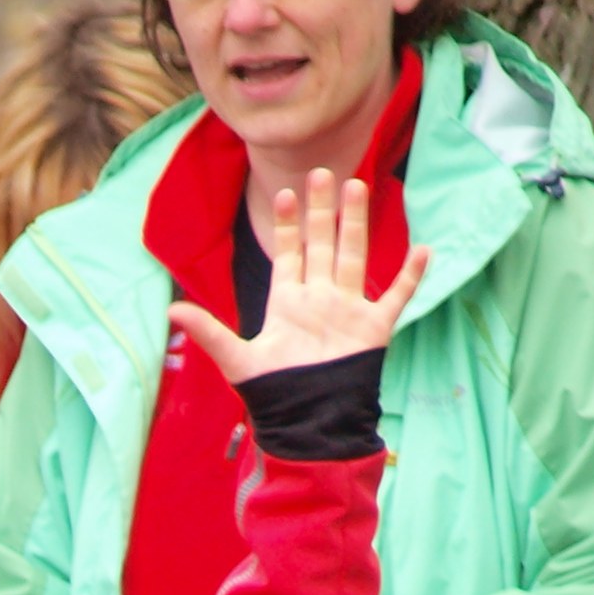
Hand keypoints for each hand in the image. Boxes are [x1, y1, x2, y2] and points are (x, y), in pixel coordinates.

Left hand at [171, 170, 429, 385]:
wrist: (309, 423)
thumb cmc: (273, 394)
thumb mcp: (236, 360)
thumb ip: (208, 333)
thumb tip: (171, 312)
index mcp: (288, 303)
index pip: (288, 255)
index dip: (287, 225)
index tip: (286, 193)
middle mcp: (319, 299)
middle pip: (322, 244)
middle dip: (321, 210)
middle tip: (322, 171)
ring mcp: (348, 310)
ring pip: (355, 256)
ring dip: (357, 223)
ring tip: (358, 186)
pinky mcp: (374, 327)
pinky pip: (398, 297)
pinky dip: (411, 276)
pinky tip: (423, 250)